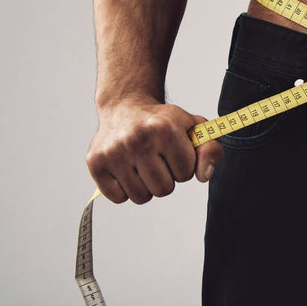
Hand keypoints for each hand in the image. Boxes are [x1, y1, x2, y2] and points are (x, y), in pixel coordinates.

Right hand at [86, 96, 223, 203]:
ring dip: (146, 185)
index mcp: (165, 128)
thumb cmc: (164, 123)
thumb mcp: (194, 128)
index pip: (186, 173)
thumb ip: (210, 149)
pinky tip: (127, 168)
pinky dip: (125, 189)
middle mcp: (137, 139)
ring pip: (141, 197)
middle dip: (166, 178)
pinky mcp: (95, 162)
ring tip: (143, 163)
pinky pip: (118, 198)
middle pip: (163, 189)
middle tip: (158, 158)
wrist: (126, 107)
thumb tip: (204, 176)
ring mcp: (113, 152)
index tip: (175, 150)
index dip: (184, 165)